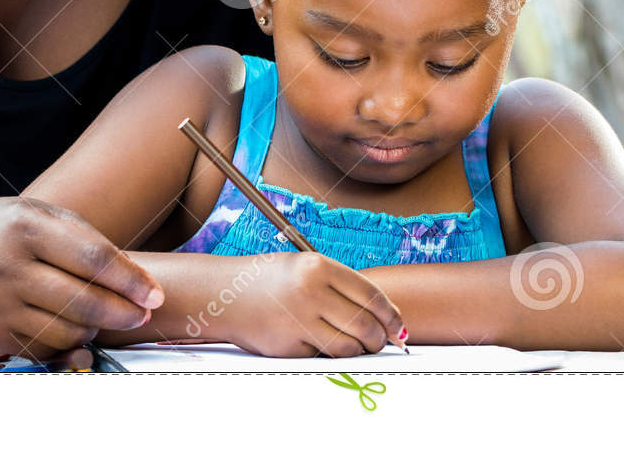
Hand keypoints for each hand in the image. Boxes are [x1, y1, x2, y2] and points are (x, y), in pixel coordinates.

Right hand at [0, 197, 164, 359]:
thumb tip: (133, 280)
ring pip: (66, 331)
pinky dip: (66, 346)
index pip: (92, 257)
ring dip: (93, 330)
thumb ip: (84, 238)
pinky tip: (71, 331)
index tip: (155, 296)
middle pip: (82, 300)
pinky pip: (43, 350)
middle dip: (122, 312)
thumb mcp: (36, 214)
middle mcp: (6, 266)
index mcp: (24, 227)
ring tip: (98, 317)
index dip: (130, 280)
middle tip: (141, 315)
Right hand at [225, 252, 404, 357]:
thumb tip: (386, 318)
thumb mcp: (305, 269)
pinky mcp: (288, 346)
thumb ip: (341, 287)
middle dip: (379, 338)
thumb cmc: (270, 281)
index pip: (370, 294)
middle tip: (379, 341)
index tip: (398, 326)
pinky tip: (317, 342)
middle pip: (365, 324)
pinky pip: (324, 357)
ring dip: (359, 351)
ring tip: (354, 345)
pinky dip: (328, 354)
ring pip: (349, 347)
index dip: (391, 314)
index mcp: (318, 266)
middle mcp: (309, 292)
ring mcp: (298, 321)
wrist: (225, 294)